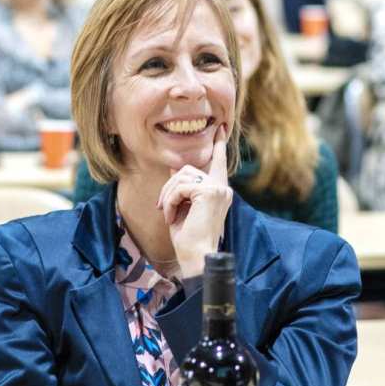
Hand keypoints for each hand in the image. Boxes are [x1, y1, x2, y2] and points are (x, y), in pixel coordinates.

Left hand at [157, 124, 232, 276]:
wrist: (196, 256)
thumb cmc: (189, 237)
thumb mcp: (183, 207)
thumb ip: (184, 186)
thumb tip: (175, 166)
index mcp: (220, 191)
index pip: (218, 162)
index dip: (218, 145)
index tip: (220, 129)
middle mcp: (223, 188)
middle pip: (188, 168)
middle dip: (170, 185)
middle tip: (162, 206)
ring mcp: (218, 189)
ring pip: (182, 175)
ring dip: (168, 195)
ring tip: (168, 214)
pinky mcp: (209, 192)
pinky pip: (180, 186)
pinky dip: (170, 201)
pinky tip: (170, 217)